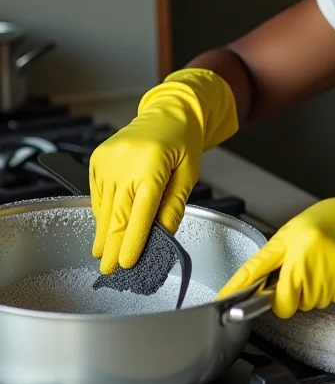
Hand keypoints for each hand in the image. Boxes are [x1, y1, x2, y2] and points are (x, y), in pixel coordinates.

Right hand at [90, 69, 237, 273]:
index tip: (127, 263)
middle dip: (112, 246)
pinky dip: (102, 213)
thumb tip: (162, 237)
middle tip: (109, 271)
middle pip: (116, 214)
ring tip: (104, 254)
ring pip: (104, 207)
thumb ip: (174, 205)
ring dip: (104, 232)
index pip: (140, 213)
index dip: (132, 241)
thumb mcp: (188, 174)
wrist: (168, 112)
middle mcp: (125, 162)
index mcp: (152, 164)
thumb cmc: (183, 142)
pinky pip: (97, 194)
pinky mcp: (97, 159)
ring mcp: (107, 160)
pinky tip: (105, 226)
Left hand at [216, 193, 334, 317]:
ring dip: (311, 291)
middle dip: (290, 293)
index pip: (258, 272)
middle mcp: (306, 260)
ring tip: (322, 263)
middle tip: (302, 268)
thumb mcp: (294, 231)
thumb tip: (248, 285)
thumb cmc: (331, 222)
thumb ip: (273, 258)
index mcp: (291, 243)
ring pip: (307, 304)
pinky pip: (327, 300)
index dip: (239, 291)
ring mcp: (326, 275)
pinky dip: (329, 290)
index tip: (223, 305)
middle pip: (285, 303)